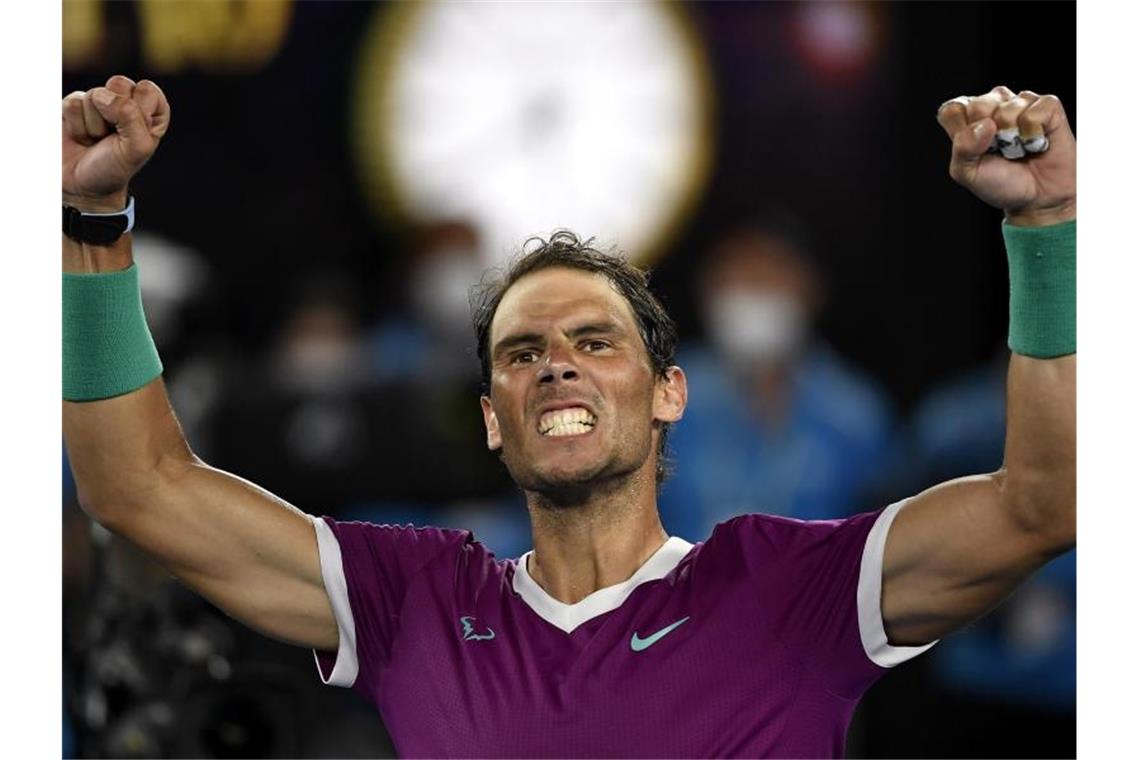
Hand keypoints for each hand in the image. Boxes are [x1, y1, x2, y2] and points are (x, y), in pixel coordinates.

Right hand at [62, 75, 169, 212]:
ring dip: (93, 124)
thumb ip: (131, 117)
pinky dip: (76, 125)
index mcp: (151, 112)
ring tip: (96, 140)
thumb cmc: (115, 169)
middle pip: (119, 83)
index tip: (134, 134)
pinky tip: (80, 137)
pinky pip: (72, 103)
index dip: (138, 112)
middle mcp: (127, 103)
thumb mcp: (136, 149)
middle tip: (113, 136)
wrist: (82, 187)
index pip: (147, 90)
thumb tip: (103, 95)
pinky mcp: (74, 106)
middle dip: (114, 114)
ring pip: (94, 94)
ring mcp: (99, 103)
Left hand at [937, 86, 1074, 226]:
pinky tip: (1036, 142)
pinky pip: (1035, 112)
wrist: (1037, 199)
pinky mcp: (1048, 105)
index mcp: (968, 118)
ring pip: (1007, 109)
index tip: (974, 151)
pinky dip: (1034, 134)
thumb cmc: (1001, 183)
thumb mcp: (967, 173)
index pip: (952, 110)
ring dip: (1013, 138)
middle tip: (1000, 150)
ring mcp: (1021, 102)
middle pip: (978, 105)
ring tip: (1019, 148)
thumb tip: (985, 125)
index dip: (961, 132)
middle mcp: (993, 104)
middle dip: (988, 137)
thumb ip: (962, 148)